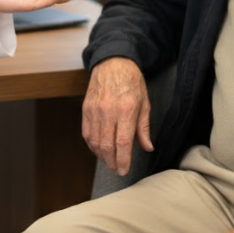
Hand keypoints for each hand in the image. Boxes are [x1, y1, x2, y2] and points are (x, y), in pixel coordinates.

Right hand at [82, 57, 152, 174]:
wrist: (112, 62)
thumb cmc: (131, 81)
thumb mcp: (144, 102)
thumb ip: (144, 127)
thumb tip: (147, 147)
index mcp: (126, 109)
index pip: (122, 142)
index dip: (123, 160)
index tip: (124, 170)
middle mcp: (108, 110)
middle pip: (106, 145)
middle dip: (112, 162)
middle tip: (117, 169)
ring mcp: (94, 110)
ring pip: (95, 141)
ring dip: (101, 156)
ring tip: (109, 161)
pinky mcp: (86, 108)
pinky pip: (86, 133)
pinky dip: (92, 145)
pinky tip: (99, 149)